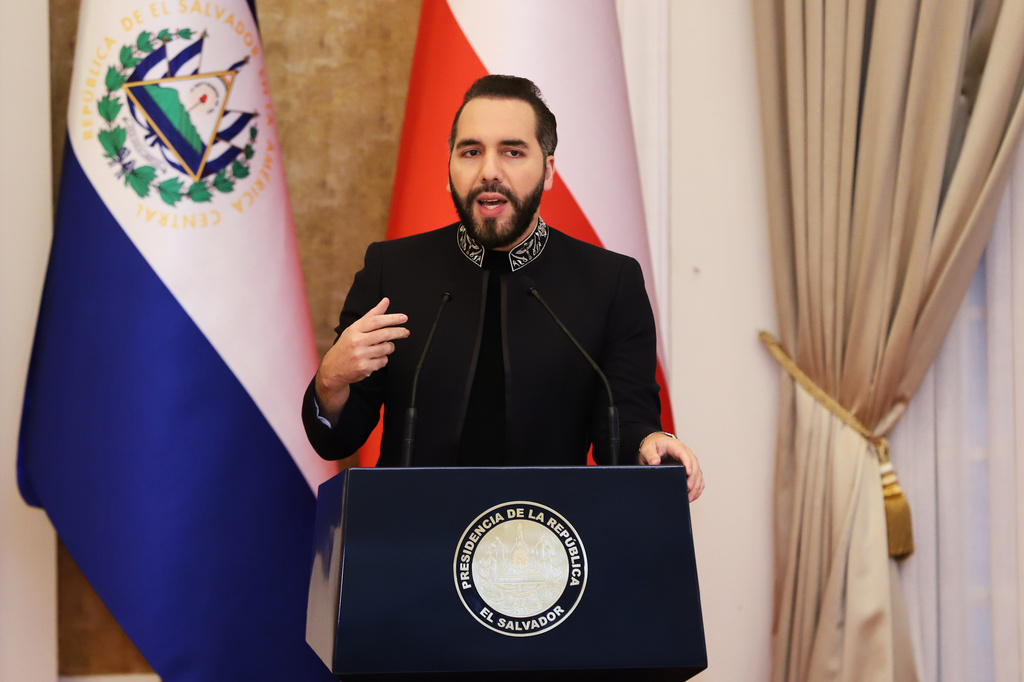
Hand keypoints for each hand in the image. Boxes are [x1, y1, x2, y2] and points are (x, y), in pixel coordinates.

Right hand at [314, 297, 408, 422]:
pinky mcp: (364, 368)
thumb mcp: (355, 329)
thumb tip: (386, 301)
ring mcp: (360, 355)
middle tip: (406, 332)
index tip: (404, 317)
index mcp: (354, 329)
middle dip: (399, 332)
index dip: (392, 318)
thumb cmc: (346, 345)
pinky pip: (383, 361)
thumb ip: (372, 315)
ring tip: (381, 348)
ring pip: (386, 349)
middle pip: (384, 334)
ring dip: (388, 348)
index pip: (376, 321)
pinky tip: (373, 359)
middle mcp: (357, 341)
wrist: (332, 369)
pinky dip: (382, 360)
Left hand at [638, 433, 703, 501]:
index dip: (688, 463)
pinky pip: (697, 479)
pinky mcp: (690, 469)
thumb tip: (655, 462)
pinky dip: (697, 488)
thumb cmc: (653, 445)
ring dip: (696, 485)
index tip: (688, 473)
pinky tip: (693, 496)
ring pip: (698, 473)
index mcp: (676, 446)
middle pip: (694, 465)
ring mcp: (689, 462)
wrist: (656, 445)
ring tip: (689, 497)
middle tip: (688, 488)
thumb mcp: (648, 448)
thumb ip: (650, 455)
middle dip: (693, 477)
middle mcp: (686, 453)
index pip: (684, 454)